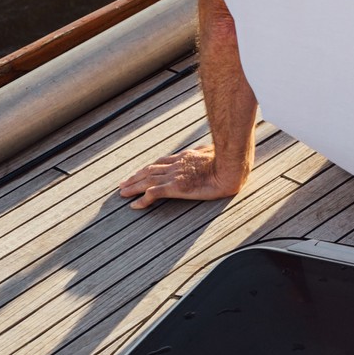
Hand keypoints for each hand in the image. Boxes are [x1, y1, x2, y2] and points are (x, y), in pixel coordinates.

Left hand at [116, 144, 247, 209]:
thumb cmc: (229, 161)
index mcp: (185, 157)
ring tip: (122, 192)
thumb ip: (206, 152)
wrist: (230, 167)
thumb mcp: (215, 152)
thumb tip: (207, 149)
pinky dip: (142, 199)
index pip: (161, 162)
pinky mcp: (176, 187)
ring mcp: (175, 176)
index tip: (140, 172)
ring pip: (147, 180)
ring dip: (133, 186)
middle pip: (150, 170)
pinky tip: (134, 205)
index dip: (149, 168)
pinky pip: (153, 193)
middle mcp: (176, 165)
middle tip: (123, 183)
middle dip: (135, 177)